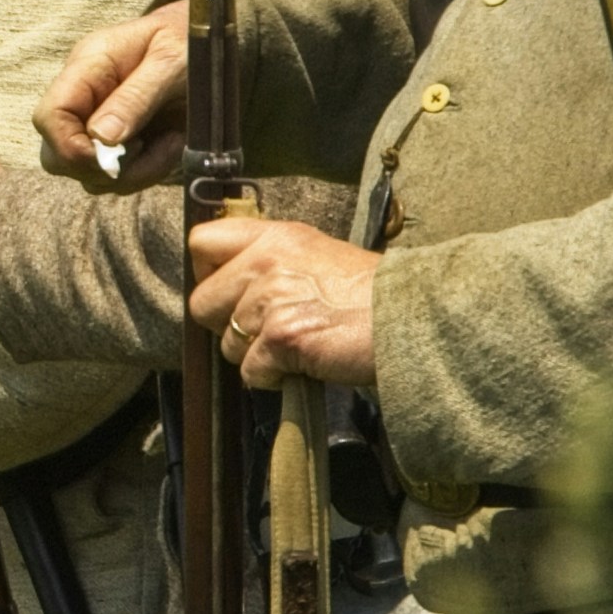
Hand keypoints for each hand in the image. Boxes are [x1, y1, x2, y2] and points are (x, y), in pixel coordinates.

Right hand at [35, 1, 187, 186]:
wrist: (208, 37)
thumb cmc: (190, 40)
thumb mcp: (171, 60)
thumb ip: (136, 97)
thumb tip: (101, 139)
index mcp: (88, 67)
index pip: (49, 116)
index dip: (71, 148)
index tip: (113, 159)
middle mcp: (85, 98)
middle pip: (56, 155)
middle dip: (100, 169)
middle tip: (146, 150)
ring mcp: (99, 122)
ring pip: (88, 175)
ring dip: (132, 174)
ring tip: (171, 143)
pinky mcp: (121, 142)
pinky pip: (117, 178)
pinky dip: (145, 173)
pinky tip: (171, 145)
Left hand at [186, 217, 379, 388]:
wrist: (410, 318)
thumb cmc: (369, 294)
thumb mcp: (316, 254)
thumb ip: (272, 260)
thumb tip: (232, 285)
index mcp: (274, 236)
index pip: (202, 241)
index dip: (206, 273)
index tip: (228, 292)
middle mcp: (266, 261)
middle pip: (202, 303)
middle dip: (228, 325)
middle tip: (266, 330)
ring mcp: (271, 299)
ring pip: (227, 344)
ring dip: (255, 355)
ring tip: (296, 346)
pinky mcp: (281, 336)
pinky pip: (251, 372)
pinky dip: (274, 378)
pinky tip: (304, 364)